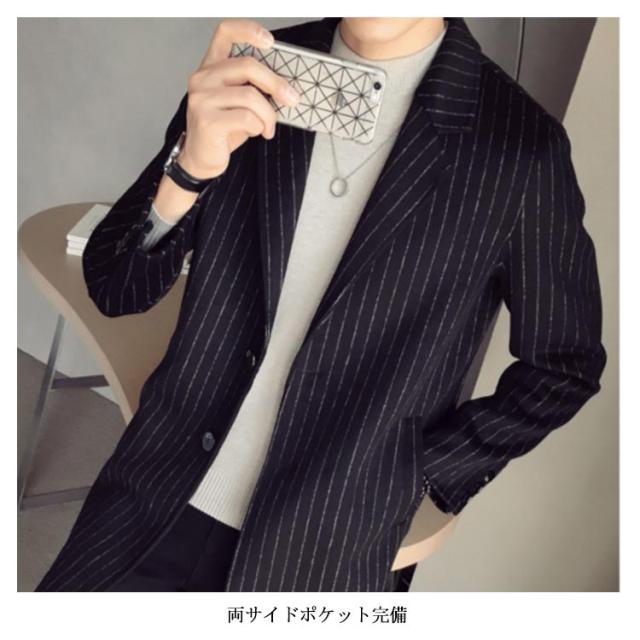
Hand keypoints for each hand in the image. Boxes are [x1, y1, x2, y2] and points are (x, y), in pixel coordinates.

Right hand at [178, 18, 301, 178]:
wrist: (202, 159)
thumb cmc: (223, 130)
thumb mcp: (238, 103)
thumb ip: (252, 87)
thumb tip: (285, 86)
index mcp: (211, 68)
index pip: (225, 33)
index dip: (248, 31)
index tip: (270, 42)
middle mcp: (202, 78)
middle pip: (248, 66)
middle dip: (276, 84)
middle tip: (292, 99)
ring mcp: (202, 99)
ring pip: (251, 96)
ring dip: (268, 115)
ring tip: (268, 127)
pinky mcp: (207, 120)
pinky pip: (247, 118)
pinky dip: (259, 127)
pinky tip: (257, 133)